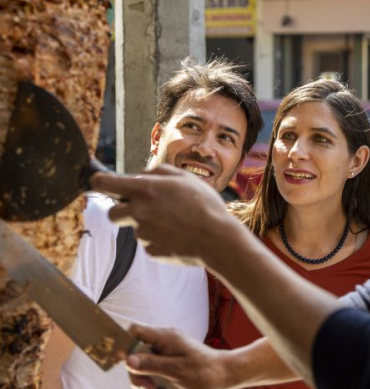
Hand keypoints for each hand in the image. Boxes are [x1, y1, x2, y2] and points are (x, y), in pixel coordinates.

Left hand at [91, 165, 232, 264]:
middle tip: (141, 208)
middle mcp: (138, 212)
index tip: (98, 182)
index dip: (97, 181)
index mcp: (145, 190)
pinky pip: (149, 243)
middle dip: (121, 210)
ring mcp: (143, 234)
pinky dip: (159, 239)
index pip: (104, 184)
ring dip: (147, 224)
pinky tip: (178, 235)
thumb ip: (159, 172)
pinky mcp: (151, 252)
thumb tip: (142, 176)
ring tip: (174, 222)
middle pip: (111, 214)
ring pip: (135, 228)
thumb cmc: (203, 204)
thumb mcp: (184, 177)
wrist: (216, 239)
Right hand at [126, 324, 227, 388]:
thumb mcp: (176, 371)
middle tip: (148, 387)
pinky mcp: (170, 359)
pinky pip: (153, 366)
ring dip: (143, 377)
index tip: (122, 364)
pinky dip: (151, 378)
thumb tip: (128, 359)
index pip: (135, 330)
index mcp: (165, 337)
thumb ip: (152, 365)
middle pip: (136, 350)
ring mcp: (167, 349)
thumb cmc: (203, 373)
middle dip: (136, 370)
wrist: (225, 375)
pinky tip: (158, 388)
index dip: (124, 343)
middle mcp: (164, 340)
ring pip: (143, 361)